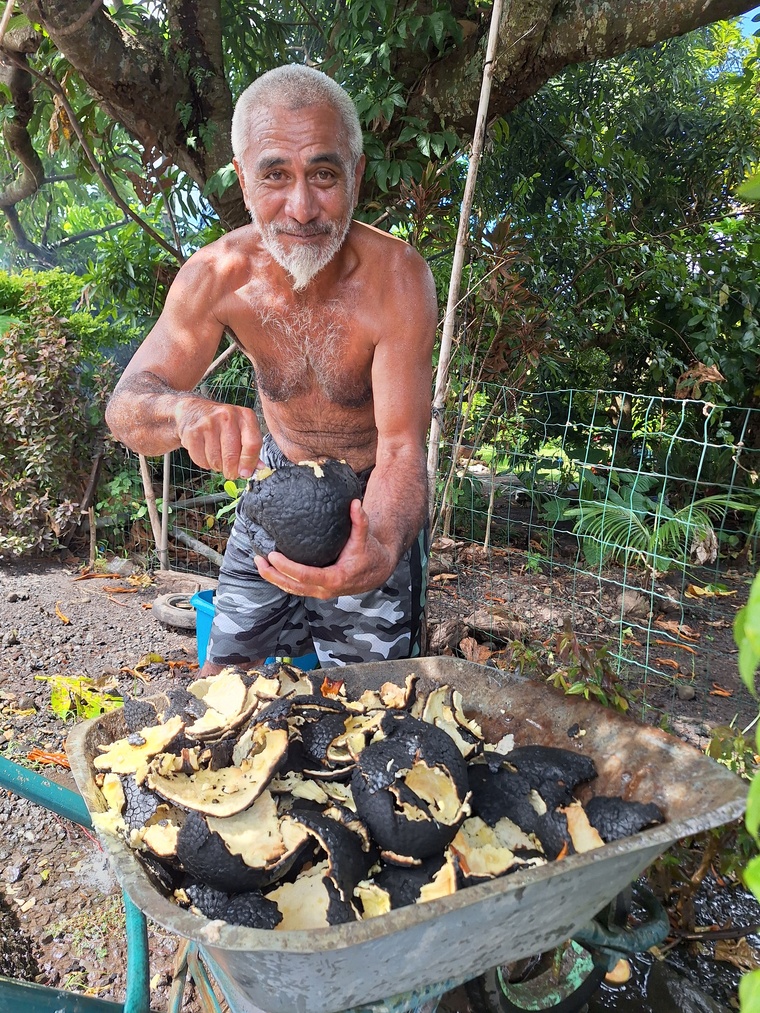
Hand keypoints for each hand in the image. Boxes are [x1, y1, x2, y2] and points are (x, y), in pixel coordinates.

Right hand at [176, 401, 261, 479]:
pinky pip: (201, 460)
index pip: (253, 443)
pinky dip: (204, 463)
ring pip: (216, 460)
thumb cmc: (222, 423)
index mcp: (245, 416)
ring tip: (217, 459)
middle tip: (230, 473)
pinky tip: (206, 454)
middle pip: (232, 455)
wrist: (193, 411)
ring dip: (217, 467)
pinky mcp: (193, 432)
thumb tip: (260, 468)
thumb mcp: (241, 430)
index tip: (245, 473)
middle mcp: (228, 416)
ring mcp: (209, 423)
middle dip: (231, 471)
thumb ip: (252, 448)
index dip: (249, 463)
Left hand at [254, 499, 395, 598]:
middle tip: (259, 559)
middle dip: (273, 574)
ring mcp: (321, 592)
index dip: (287, 567)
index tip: (273, 555)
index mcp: (335, 578)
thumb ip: (359, 520)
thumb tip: (354, 502)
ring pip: (292, 589)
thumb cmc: (370, 553)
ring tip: (259, 563)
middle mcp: (325, 589)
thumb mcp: (365, 536)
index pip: (305, 576)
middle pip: (293, 586)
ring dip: (274, 578)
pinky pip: (296, 587)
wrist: (377, 570)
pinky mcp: (317, 590)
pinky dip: (282, 579)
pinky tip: (271, 567)